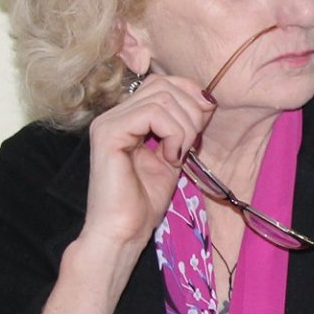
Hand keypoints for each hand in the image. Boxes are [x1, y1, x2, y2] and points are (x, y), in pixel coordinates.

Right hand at [80, 76, 215, 254]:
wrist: (124, 230)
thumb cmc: (145, 199)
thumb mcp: (174, 153)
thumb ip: (183, 125)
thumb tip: (205, 99)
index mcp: (127, 117)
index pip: (162, 82)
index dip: (190, 94)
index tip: (205, 119)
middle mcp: (114, 115)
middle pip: (164, 85)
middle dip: (192, 112)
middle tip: (191, 144)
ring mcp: (108, 122)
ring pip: (163, 97)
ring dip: (184, 127)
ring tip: (178, 155)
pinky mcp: (108, 133)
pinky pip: (153, 114)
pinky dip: (173, 133)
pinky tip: (170, 157)